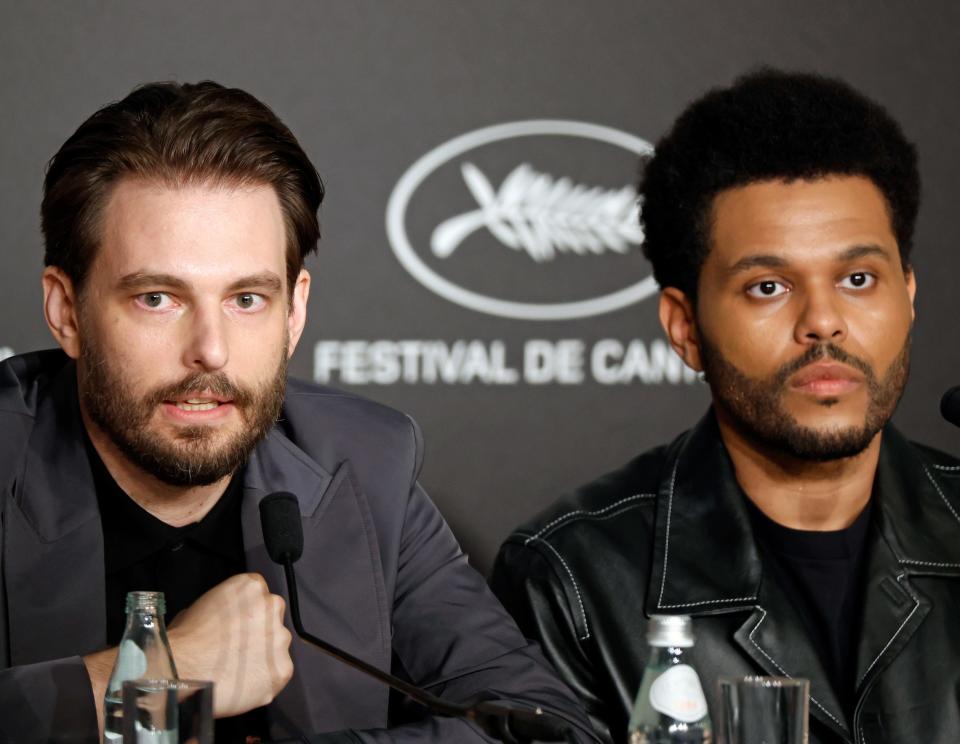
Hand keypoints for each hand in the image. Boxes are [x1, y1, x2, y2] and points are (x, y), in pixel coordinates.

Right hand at [167, 573, 293, 716]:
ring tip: (237, 669)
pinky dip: (264, 678)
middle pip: (271, 618)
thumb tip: (227, 619)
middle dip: (258, 632)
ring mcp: (281, 638)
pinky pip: (278, 672)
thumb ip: (224, 608)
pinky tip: (243, 683)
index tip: (237, 626)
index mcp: (251, 585)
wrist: (183, 672)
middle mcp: (272, 606)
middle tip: (237, 648)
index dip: (247, 613)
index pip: (259, 595)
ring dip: (263, 655)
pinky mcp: (283, 667)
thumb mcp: (200, 606)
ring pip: (277, 645)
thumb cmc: (185, 641)